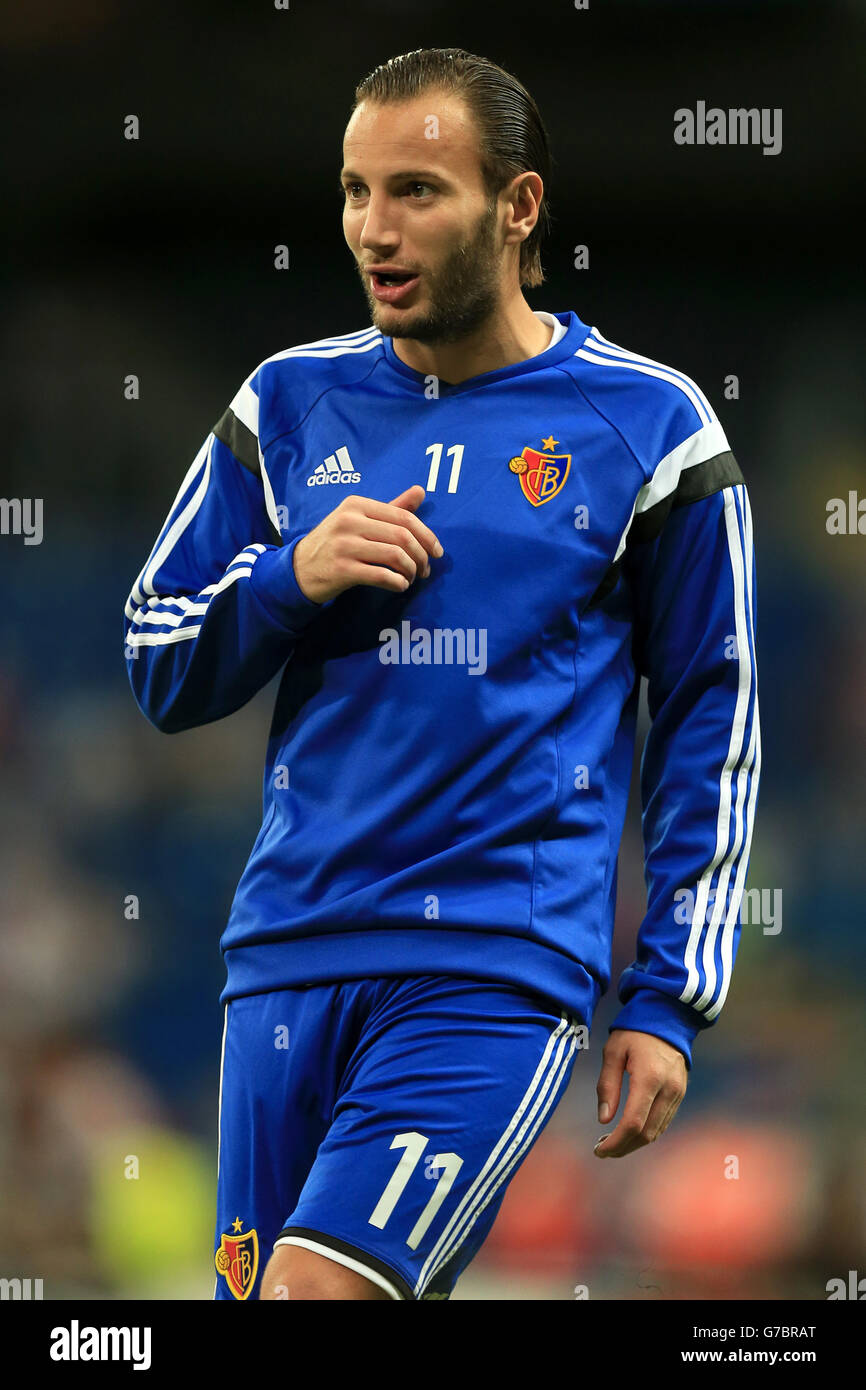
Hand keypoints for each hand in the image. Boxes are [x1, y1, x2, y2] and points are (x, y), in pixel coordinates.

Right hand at [292, 484, 442, 604]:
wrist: (299, 568)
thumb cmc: (335, 542)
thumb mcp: (358, 518)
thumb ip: (391, 507)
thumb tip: (421, 491)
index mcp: (356, 504)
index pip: (403, 517)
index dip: (426, 535)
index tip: (437, 551)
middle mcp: (349, 521)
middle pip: (402, 536)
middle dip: (421, 556)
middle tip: (425, 569)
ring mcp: (344, 545)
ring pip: (395, 556)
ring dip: (411, 570)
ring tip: (411, 578)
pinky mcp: (341, 569)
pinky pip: (381, 576)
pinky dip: (397, 583)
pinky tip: (399, 585)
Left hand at [593, 1029, 686, 1157]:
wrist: (666, 1017)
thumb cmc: (634, 1032)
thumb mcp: (613, 1052)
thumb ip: (607, 1086)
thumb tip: (604, 1120)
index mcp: (649, 1078)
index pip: (633, 1123)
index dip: (616, 1142)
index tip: (599, 1150)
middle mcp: (668, 1089)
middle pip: (647, 1133)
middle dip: (624, 1147)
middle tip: (602, 1150)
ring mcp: (678, 1093)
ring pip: (657, 1131)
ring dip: (634, 1143)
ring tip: (612, 1142)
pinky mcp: (680, 1093)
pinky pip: (663, 1121)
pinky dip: (646, 1132)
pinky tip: (629, 1131)